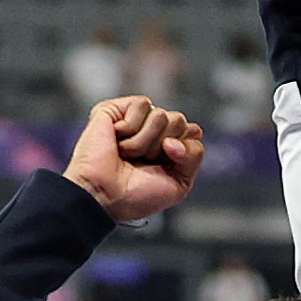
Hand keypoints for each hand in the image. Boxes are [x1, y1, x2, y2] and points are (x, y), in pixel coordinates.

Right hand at [63, 94, 203, 221]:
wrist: (107, 195)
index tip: (166, 166)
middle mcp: (153, 130)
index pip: (193, 132)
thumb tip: (183, 131)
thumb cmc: (136, 195)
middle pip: (179, 121)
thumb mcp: (180, 183)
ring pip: (161, 114)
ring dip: (145, 141)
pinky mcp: (114, 109)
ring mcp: (134, 119)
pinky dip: (131, 127)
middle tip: (142, 161)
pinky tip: (117, 139)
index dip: (184, 150)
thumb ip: (194, 154)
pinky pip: (142, 104)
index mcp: (169, 146)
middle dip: (163, 146)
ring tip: (126, 153)